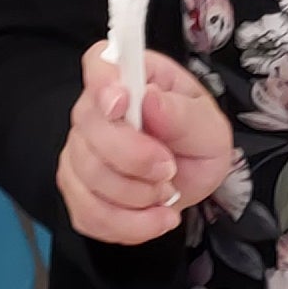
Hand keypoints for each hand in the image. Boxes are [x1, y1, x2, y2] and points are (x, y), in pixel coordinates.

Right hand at [55, 44, 236, 244]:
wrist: (190, 181)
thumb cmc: (197, 141)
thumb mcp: (209, 127)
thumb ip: (183, 113)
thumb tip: (151, 99)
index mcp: (131, 77)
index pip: (98, 63)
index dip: (102, 81)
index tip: (121, 103)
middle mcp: (96, 109)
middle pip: (89, 127)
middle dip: (134, 158)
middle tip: (169, 168)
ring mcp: (80, 150)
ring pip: (87, 175)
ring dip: (136, 196)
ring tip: (166, 193)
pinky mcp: (77, 191)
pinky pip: (88, 213)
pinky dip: (128, 225)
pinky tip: (155, 219)